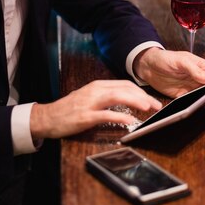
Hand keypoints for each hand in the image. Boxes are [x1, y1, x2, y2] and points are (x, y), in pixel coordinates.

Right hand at [30, 79, 161, 138]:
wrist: (48, 117)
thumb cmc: (69, 109)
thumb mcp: (89, 98)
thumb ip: (106, 98)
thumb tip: (126, 101)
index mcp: (98, 86)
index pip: (125, 85)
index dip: (141, 92)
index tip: (152, 100)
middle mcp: (95, 90)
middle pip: (124, 89)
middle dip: (143, 97)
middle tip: (156, 106)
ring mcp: (90, 103)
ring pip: (117, 97)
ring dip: (135, 102)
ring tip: (147, 108)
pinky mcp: (85, 116)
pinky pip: (106, 115)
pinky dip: (120, 116)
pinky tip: (130, 120)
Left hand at [133, 47, 204, 97]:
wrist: (148, 66)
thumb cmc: (166, 58)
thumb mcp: (181, 61)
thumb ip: (196, 70)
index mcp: (201, 67)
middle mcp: (198, 78)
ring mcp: (191, 87)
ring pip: (203, 95)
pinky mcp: (182, 96)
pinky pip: (191, 101)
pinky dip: (194, 104)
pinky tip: (195, 105)